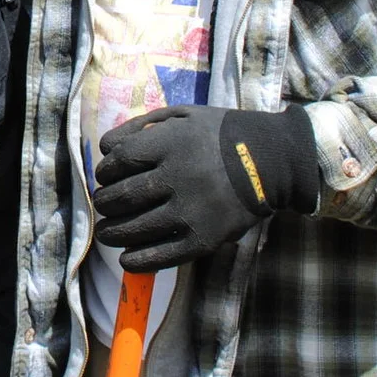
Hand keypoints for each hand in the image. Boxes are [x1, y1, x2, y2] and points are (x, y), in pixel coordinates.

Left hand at [93, 105, 318, 270]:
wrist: (272, 161)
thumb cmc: (220, 134)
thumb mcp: (181, 115)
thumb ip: (140, 126)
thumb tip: (104, 150)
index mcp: (170, 144)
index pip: (119, 162)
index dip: (105, 172)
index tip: (105, 177)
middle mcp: (177, 177)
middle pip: (122, 196)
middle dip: (105, 203)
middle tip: (104, 205)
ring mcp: (191, 211)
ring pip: (135, 228)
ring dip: (113, 233)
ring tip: (108, 232)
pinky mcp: (204, 238)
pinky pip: (162, 255)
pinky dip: (138, 260)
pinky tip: (127, 258)